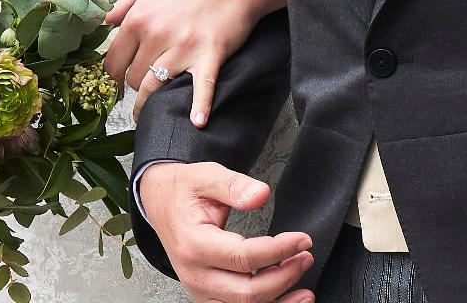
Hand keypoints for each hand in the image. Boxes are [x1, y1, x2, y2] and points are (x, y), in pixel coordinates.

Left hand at [103, 0, 284, 124]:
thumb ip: (122, 5)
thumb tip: (102, 24)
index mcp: (139, 18)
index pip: (113, 61)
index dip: (112, 77)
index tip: (115, 85)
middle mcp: (157, 33)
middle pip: (133, 77)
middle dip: (135, 85)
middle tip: (141, 88)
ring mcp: (184, 46)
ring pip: (154, 87)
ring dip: (149, 105)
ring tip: (147, 115)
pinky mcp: (209, 55)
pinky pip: (201, 87)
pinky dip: (199, 106)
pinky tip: (197, 122)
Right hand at [140, 161, 313, 302]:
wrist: (161, 203)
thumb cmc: (184, 191)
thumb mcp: (207, 175)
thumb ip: (235, 185)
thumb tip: (261, 194)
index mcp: (194, 244)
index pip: (243, 257)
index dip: (278, 251)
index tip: (302, 240)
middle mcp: (195, 274)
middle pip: (246, 292)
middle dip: (283, 278)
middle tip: (305, 256)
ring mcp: (199, 290)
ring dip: (278, 302)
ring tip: (305, 292)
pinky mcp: (206, 296)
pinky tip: (284, 300)